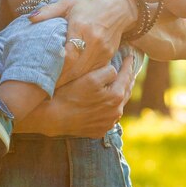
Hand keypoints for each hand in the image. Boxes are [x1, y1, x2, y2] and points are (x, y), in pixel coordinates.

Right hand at [15, 55, 134, 137]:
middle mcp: (116, 112)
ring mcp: (108, 123)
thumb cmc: (71, 95)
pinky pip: (110, 116)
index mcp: (116, 97)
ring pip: (119, 104)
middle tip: (130, 67)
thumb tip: (115, 70)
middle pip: (126, 91)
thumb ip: (108, 71)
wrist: (54, 117)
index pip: (126, 76)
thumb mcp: (91, 77)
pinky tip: (108, 101)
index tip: (130, 56)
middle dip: (128, 78)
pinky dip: (112, 106)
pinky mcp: (100, 130)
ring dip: (121, 93)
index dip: (128, 65)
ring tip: (122, 83)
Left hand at [30, 0, 137, 79]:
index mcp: (81, 27)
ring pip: (85, 72)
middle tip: (44, 87)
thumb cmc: (89, 6)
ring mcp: (103, 50)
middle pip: (76, 67)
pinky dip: (82, 78)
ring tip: (54, 88)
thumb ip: (48, 11)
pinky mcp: (109, 56)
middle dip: (60, 79)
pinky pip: (93, 71)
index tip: (43, 74)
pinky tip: (71, 83)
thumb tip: (30, 18)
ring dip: (70, 81)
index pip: (68, 54)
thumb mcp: (68, 4)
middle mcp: (94, 41)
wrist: (119, 9)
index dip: (56, 67)